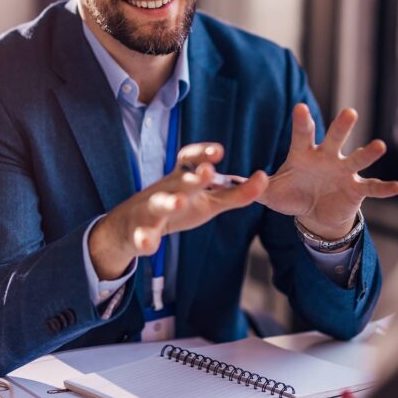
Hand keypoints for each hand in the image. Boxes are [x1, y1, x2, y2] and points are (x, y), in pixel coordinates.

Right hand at [89, 143, 266, 278]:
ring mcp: (152, 209)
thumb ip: (237, 192)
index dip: (203, 152)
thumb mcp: (210, 201)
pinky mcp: (141, 231)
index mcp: (183, 178)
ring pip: (159, 203)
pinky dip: (145, 240)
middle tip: (209, 171)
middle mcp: (167, 189)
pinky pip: (142, 235)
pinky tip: (149, 246)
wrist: (133, 225)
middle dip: (194, 177)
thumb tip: (264, 179)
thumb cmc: (181, 206)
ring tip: (179, 202)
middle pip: (180, 180)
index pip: (190, 159)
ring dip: (169, 202)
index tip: (219, 151)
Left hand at [258, 104, 397, 240]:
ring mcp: (344, 172)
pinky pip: (372, 187)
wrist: (314, 214)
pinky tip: (397, 186)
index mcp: (304, 154)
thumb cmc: (291, 196)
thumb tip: (224, 182)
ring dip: (368, 153)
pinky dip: (384, 188)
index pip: (302, 134)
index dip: (302, 122)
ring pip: (356, 158)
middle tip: (349, 112)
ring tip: (379, 146)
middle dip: (342, 126)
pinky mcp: (356, 189)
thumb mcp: (270, 193)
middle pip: (335, 138)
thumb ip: (252, 186)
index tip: (300, 108)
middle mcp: (327, 157)